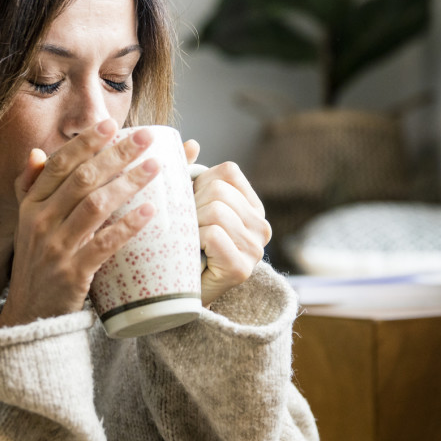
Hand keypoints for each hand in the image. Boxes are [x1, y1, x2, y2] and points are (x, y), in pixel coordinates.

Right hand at [0, 120, 159, 327]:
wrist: (28, 316)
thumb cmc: (36, 265)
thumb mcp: (26, 224)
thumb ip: (30, 187)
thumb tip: (37, 151)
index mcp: (31, 206)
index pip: (59, 164)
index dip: (85, 142)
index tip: (111, 124)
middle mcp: (40, 222)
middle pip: (81, 179)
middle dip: (116, 154)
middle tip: (146, 138)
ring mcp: (55, 248)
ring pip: (95, 206)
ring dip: (127, 183)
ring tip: (155, 167)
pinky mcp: (72, 274)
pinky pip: (104, 244)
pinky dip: (128, 226)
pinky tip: (150, 211)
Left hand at [183, 140, 271, 305]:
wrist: (178, 296)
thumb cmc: (182, 246)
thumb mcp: (188, 205)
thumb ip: (190, 174)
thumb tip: (191, 144)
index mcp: (252, 207)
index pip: (228, 172)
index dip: (201, 183)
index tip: (192, 204)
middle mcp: (261, 227)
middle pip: (219, 191)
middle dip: (193, 205)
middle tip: (188, 228)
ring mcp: (255, 249)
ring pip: (215, 211)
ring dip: (192, 225)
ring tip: (190, 242)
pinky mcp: (241, 268)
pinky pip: (213, 234)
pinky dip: (195, 241)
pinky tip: (193, 253)